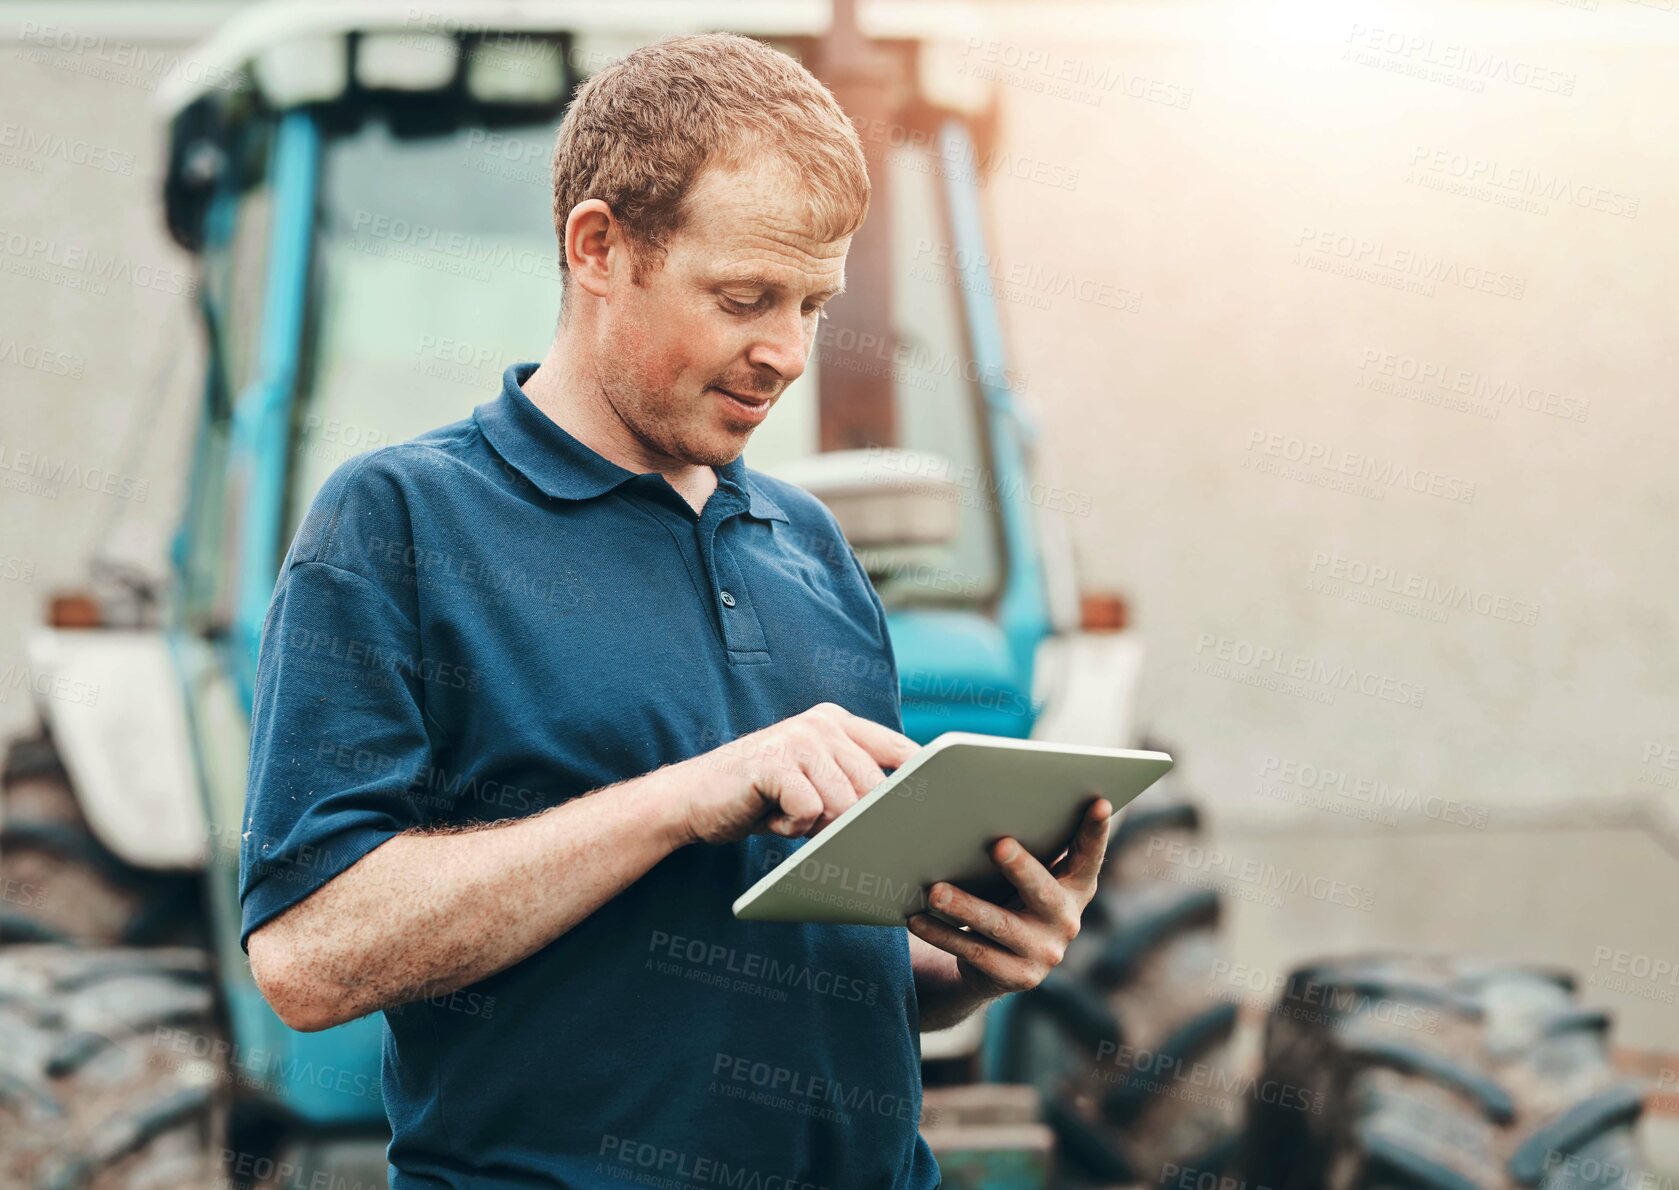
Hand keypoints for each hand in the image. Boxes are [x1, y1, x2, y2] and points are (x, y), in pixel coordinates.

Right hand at [674, 702, 918, 846]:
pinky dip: (793, 827)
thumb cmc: (761, 797)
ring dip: (819, 826)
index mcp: (838, 723)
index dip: (922, 783)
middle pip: (874, 788)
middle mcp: (822, 723)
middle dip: (853, 820)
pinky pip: (810, 812)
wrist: (694, 799)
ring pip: (844, 804)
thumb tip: (906, 815)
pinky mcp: (775, 762)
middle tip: (815, 821)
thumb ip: (854, 784)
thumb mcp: (816, 783)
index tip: (938, 808)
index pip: (901, 751)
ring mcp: (798, 738)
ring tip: (788, 813)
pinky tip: (772, 815)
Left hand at [906, 797, 1112, 997]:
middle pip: (1044, 892)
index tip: (1099, 802)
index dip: (1096, 831)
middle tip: (998, 844)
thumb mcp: (1026, 878)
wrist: (998, 964)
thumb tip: (981, 808)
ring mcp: (1045, 952)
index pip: (1089, 856)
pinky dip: (942, 934)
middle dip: (1021, 868)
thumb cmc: (1010, 899)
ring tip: (934, 891)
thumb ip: (1026, 852)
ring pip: (1000, 925)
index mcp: (1075, 887)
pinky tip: (918, 920)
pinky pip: (974, 953)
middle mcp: (1067, 920)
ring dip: (965, 906)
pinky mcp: (1017, 977)